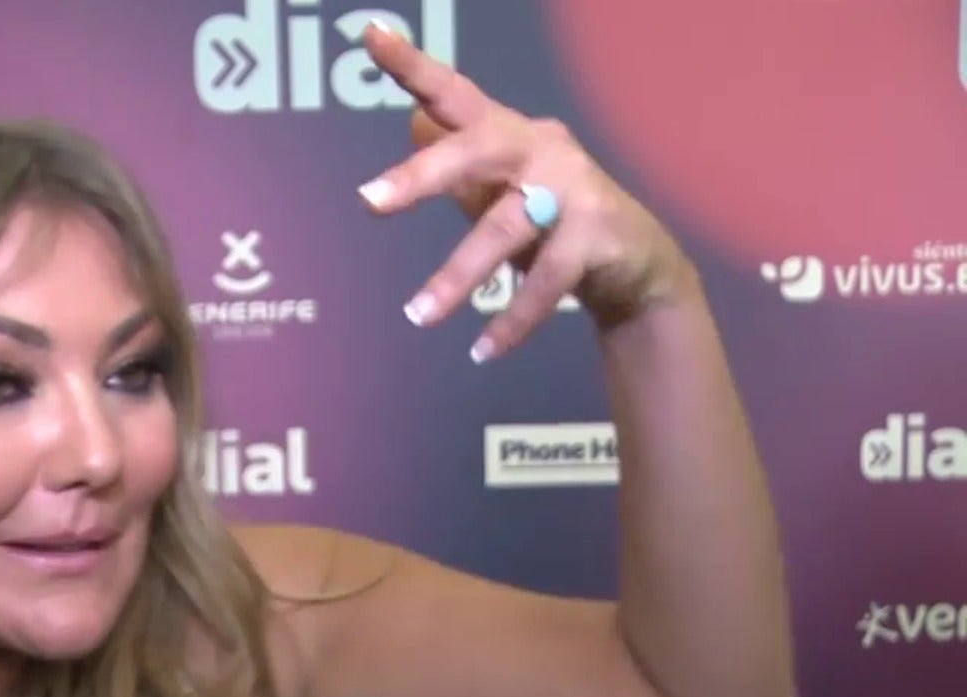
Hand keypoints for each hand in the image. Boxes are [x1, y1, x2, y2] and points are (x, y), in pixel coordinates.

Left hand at [356, 22, 692, 358]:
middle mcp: (541, 149)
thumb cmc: (554, 224)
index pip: (454, 93)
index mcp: (508, 134)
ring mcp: (573, 190)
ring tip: (417, 316)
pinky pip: (545, 281)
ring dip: (457, 276)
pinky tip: (482, 349)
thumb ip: (458, 167)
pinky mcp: (597, 235)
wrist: (641, 268)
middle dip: (423, 175)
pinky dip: (512, 320)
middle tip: (369, 200)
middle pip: (476, 150)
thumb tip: (411, 122)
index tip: (368, 34)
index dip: (411, 65)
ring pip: (504, 229)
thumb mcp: (500, 192)